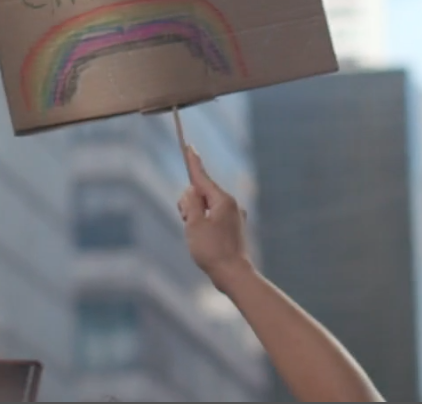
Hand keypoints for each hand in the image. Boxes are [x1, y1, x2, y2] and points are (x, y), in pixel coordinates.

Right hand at [178, 145, 253, 291]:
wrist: (234, 275)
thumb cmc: (212, 250)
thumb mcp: (193, 224)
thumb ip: (190, 203)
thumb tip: (192, 191)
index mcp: (223, 200)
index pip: (202, 177)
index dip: (193, 161)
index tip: (189, 146)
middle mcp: (231, 204)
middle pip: (202, 193)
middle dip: (190, 204)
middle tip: (188, 222)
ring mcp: (234, 216)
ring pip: (206, 207)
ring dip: (195, 216)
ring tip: (197, 237)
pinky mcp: (233, 228)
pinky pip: (212, 218)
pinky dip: (203, 224)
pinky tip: (204, 241)